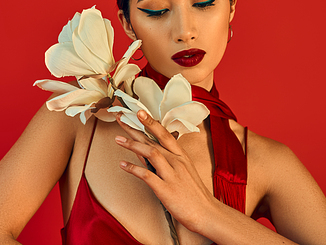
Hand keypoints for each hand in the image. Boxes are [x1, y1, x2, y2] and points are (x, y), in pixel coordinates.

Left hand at [114, 110, 215, 236]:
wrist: (207, 214)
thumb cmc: (195, 194)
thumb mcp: (184, 171)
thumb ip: (167, 160)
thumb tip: (148, 150)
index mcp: (181, 156)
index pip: (165, 134)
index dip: (151, 122)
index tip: (139, 112)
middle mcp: (176, 162)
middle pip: (154, 140)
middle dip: (136, 128)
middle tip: (122, 118)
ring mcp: (171, 175)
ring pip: (151, 153)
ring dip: (133, 144)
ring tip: (118, 139)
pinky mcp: (165, 189)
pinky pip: (146, 175)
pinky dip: (133, 168)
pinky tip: (122, 164)